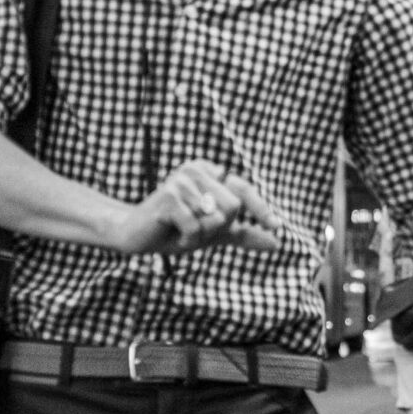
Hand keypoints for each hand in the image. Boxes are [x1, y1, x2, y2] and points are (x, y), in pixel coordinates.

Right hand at [116, 160, 286, 257]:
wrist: (135, 237)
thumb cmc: (174, 231)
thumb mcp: (214, 233)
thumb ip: (243, 234)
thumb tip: (277, 243)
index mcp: (209, 172)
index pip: (244, 189)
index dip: (261, 209)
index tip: (276, 226)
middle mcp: (197, 170)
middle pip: (234, 206)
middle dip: (218, 227)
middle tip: (193, 228)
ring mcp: (182, 180)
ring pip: (216, 218)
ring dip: (200, 235)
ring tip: (180, 230)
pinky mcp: (169, 195)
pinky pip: (197, 226)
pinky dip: (188, 238)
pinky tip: (171, 232)